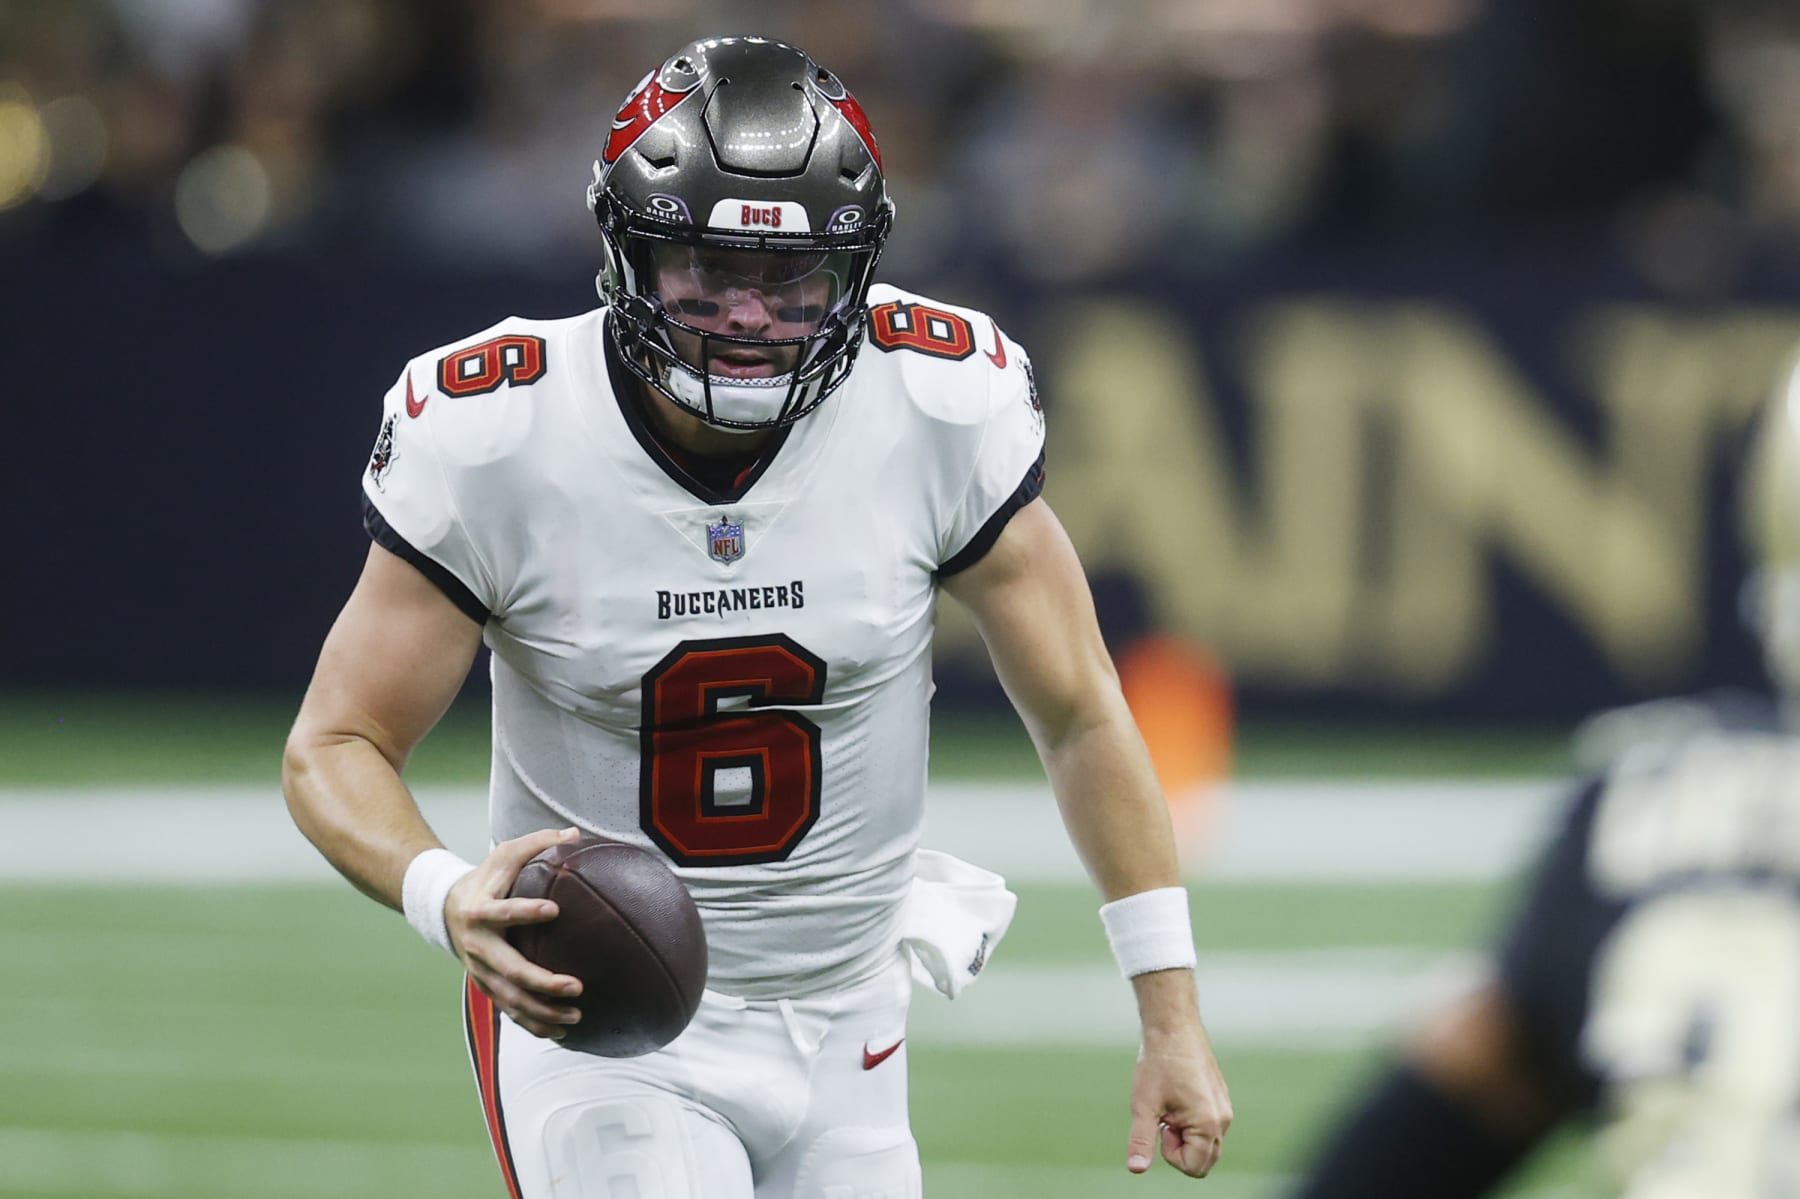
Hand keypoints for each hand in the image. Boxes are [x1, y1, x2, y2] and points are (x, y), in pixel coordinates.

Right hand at [446, 826, 584, 1039]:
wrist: (447, 908)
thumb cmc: (487, 878)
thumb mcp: (506, 855)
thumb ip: (538, 842)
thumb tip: (575, 833)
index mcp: (482, 911)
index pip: (503, 912)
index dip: (525, 911)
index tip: (555, 910)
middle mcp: (478, 946)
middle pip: (509, 969)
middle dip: (542, 981)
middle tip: (576, 987)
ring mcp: (481, 971)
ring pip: (510, 999)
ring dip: (542, 1011)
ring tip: (576, 1016)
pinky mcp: (487, 986)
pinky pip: (510, 1011)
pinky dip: (534, 1025)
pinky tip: (562, 1033)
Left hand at [1126, 1021, 1232, 1176]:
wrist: (1173, 1028)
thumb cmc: (1158, 1064)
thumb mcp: (1144, 1105)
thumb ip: (1141, 1140)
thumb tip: (1135, 1168)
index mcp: (1208, 1124)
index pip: (1194, 1168)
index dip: (1171, 1154)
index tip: (1161, 1125)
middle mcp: (1223, 1119)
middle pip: (1204, 1160)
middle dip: (1180, 1148)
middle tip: (1165, 1118)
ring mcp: (1224, 1109)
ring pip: (1206, 1144)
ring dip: (1185, 1135)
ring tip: (1170, 1107)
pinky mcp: (1220, 1100)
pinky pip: (1209, 1127)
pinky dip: (1191, 1123)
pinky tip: (1177, 1098)